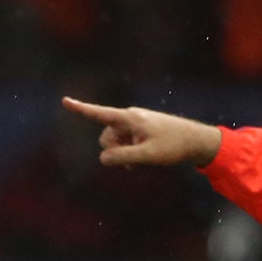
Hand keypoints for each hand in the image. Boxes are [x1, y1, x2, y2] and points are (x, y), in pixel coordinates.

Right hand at [61, 96, 222, 168]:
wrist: (197, 140)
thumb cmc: (173, 146)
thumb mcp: (146, 156)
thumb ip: (121, 157)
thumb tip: (102, 158)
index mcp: (130, 118)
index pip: (100, 114)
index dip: (81, 108)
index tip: (64, 100)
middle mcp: (130, 117)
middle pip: (106, 136)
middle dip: (113, 150)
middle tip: (133, 160)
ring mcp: (136, 123)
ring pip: (115, 142)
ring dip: (122, 154)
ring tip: (142, 160)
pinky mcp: (142, 129)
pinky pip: (125, 142)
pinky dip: (129, 152)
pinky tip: (143, 159)